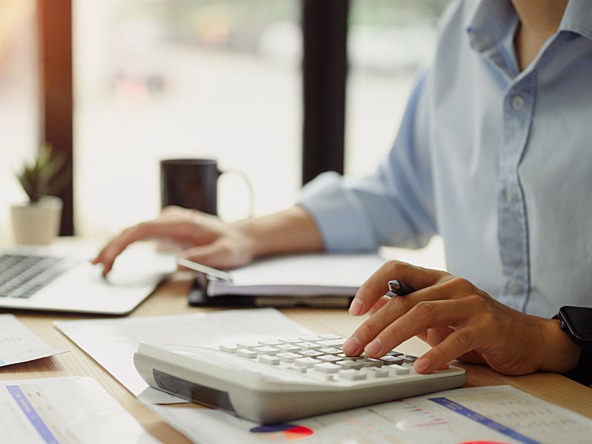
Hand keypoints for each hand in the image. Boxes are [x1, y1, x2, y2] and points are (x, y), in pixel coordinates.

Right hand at [92, 206, 253, 275]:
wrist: (242, 237)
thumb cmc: (233, 245)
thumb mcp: (224, 254)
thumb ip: (203, 257)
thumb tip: (178, 262)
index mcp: (180, 223)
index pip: (142, 229)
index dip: (122, 243)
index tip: (110, 258)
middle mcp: (170, 219)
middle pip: (133, 230)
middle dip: (112, 247)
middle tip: (97, 266)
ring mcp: (168, 224)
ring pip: (134, 232)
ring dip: (115, 246)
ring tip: (99, 264)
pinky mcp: (168, 231)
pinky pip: (141, 237)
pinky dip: (125, 246)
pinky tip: (114, 257)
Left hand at [343, 261, 579, 375]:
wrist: (527, 338)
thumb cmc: (476, 328)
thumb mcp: (438, 317)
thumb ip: (409, 311)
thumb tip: (370, 312)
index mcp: (436, 280)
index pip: (396, 269)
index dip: (372, 286)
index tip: (355, 310)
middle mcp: (451, 285)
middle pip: (403, 299)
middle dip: (373, 323)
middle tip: (355, 345)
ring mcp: (470, 302)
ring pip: (423, 313)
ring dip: (394, 335)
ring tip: (376, 353)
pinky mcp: (487, 324)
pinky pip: (457, 339)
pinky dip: (436, 354)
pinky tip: (421, 368)